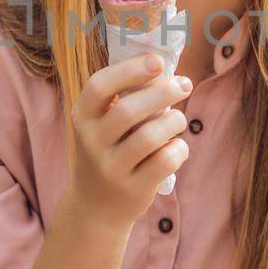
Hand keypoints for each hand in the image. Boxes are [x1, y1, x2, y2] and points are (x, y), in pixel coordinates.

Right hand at [64, 53, 191, 231]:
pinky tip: (177, 146)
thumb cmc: (109, 151)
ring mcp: (110, 168)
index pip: (99, 86)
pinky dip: (179, 149)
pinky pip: (164, 162)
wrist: (95, 207)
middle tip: (185, 84)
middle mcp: (91, 142)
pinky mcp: (133, 189)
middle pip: (128, 110)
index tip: (157, 61)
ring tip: (179, 119)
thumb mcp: (101, 125)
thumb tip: (164, 68)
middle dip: (163, 92)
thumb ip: (124, 99)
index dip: (130, 70)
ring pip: (150, 137)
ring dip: (175, 121)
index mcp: (82, 117)